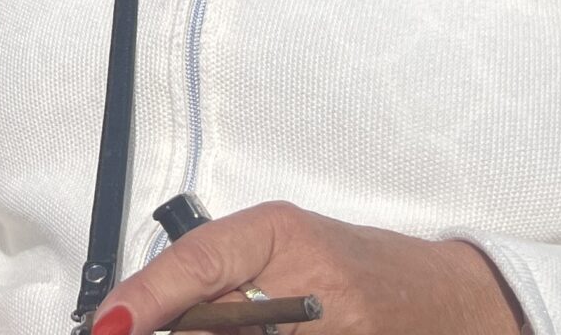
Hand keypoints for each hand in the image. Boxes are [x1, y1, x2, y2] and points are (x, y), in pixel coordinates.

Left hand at [91, 202, 524, 334]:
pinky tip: (270, 334)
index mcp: (281, 235)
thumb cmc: (357, 269)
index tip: (109, 326)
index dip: (148, 299)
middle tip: (143, 329)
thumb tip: (140, 316)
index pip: (199, 263)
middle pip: (216, 323)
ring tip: (244, 323)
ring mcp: (341, 330)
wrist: (451, 301)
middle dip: (180, 330)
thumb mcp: (284, 250)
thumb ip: (217, 277)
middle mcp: (312, 284)